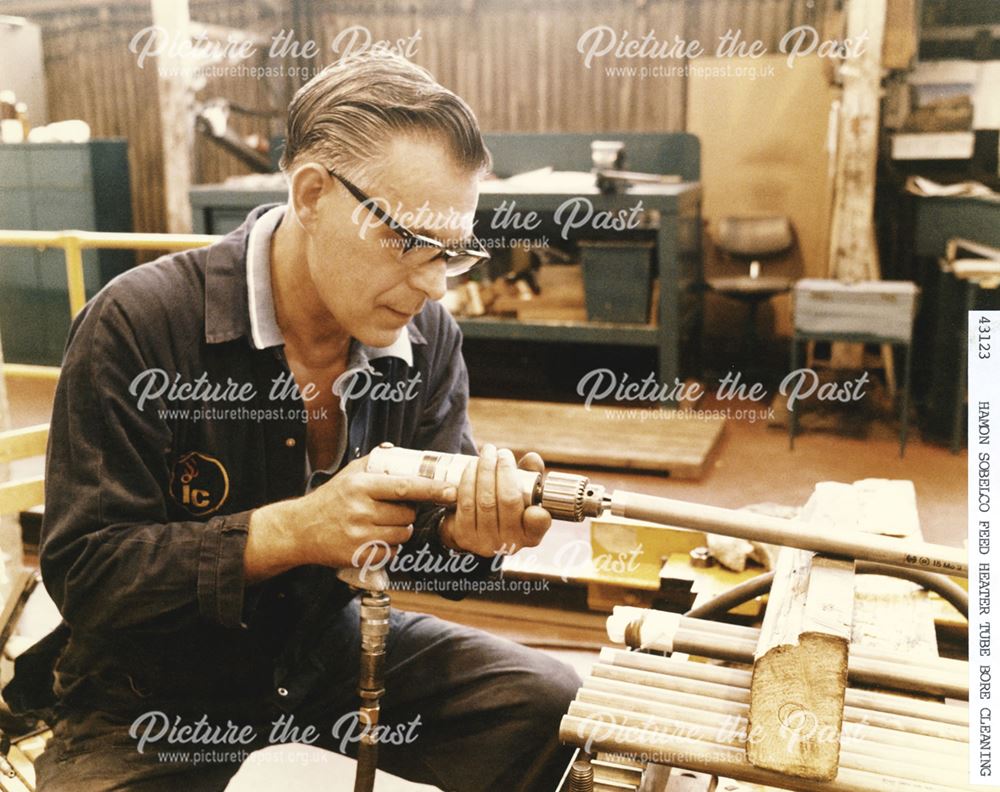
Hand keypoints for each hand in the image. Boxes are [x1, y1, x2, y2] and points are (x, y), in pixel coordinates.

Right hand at [246, 455, 456, 581]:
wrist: (299, 529)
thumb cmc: (331, 498)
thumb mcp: (349, 473)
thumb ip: (376, 461)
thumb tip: (400, 452)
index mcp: (361, 485)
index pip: (404, 487)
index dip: (430, 489)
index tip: (450, 490)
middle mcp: (360, 510)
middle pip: (406, 514)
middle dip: (407, 512)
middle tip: (392, 508)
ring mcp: (358, 535)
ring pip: (402, 535)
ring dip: (400, 530)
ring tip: (381, 523)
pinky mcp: (358, 556)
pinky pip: (391, 553)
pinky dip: (389, 547)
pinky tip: (374, 538)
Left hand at [439, 444, 551, 557]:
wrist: (475, 527)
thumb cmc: (506, 505)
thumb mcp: (523, 491)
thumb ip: (531, 474)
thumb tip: (532, 458)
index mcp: (532, 535)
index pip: (538, 523)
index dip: (537, 512)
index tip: (532, 486)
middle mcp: (511, 543)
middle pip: (508, 501)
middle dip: (504, 470)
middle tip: (502, 452)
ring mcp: (486, 542)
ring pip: (485, 501)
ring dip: (485, 470)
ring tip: (487, 452)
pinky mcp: (464, 536)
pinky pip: (466, 503)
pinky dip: (469, 480)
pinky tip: (473, 465)